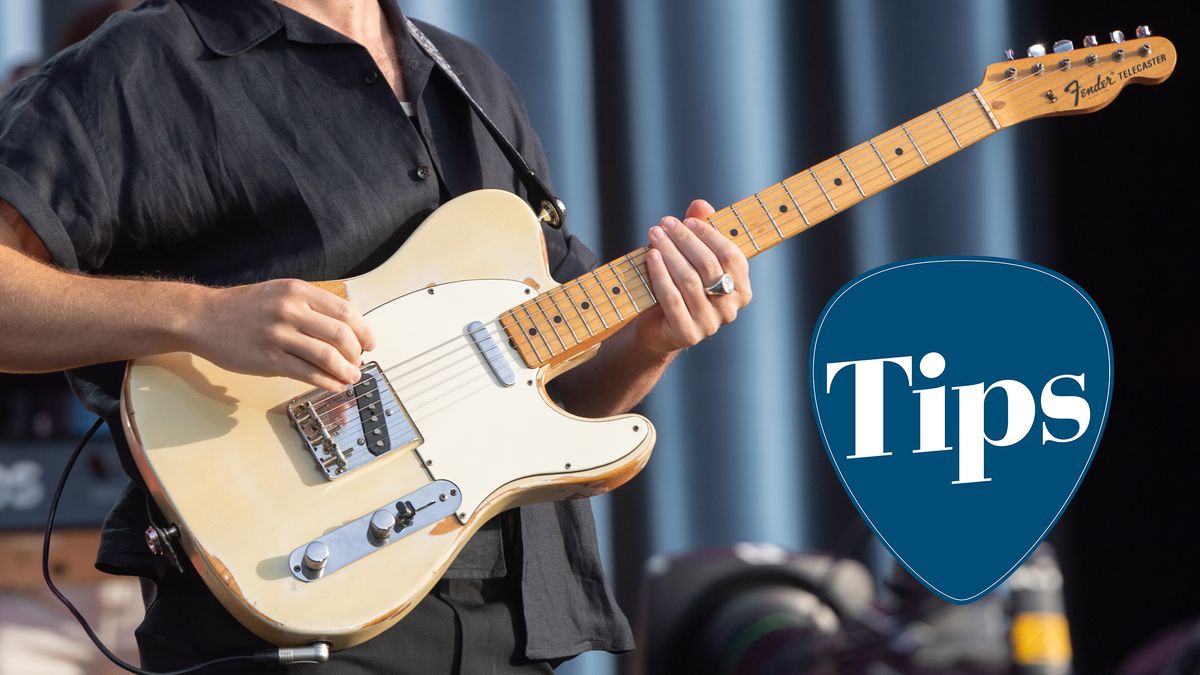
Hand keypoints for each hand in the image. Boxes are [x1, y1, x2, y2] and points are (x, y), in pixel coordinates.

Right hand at [184, 279, 376, 391]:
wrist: (203, 318)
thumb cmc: (244, 307)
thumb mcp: (279, 292)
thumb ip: (310, 306)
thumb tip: (345, 328)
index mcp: (298, 291)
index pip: (345, 311)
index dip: (364, 330)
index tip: (370, 342)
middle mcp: (290, 310)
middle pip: (341, 334)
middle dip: (357, 352)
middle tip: (360, 362)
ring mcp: (279, 336)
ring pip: (327, 356)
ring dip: (346, 371)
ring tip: (351, 377)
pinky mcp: (269, 359)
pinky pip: (307, 374)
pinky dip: (327, 382)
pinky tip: (334, 385)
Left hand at [634, 199, 751, 354]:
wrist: (658, 327)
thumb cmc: (679, 286)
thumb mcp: (691, 257)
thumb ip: (700, 230)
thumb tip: (701, 205)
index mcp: (741, 290)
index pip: (731, 256)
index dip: (710, 235)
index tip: (686, 220)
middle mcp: (730, 309)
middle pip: (709, 265)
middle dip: (685, 240)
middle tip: (664, 223)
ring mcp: (710, 324)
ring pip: (689, 280)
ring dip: (670, 253)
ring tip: (654, 235)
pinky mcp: (687, 334)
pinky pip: (672, 299)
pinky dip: (660, 275)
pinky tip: (650, 257)